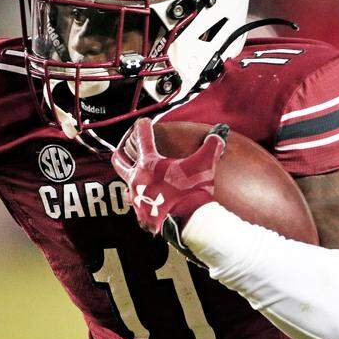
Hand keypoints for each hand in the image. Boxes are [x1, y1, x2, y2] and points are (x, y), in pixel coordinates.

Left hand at [111, 118, 226, 235]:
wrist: (189, 217)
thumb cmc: (193, 188)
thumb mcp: (205, 163)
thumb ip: (212, 145)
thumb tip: (218, 136)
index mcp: (149, 163)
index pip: (142, 137)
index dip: (142, 126)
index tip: (143, 122)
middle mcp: (137, 178)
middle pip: (120, 161)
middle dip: (120, 153)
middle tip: (121, 149)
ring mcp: (137, 196)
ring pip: (125, 183)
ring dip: (128, 177)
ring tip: (132, 176)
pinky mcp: (141, 212)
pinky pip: (134, 204)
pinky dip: (136, 199)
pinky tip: (140, 200)